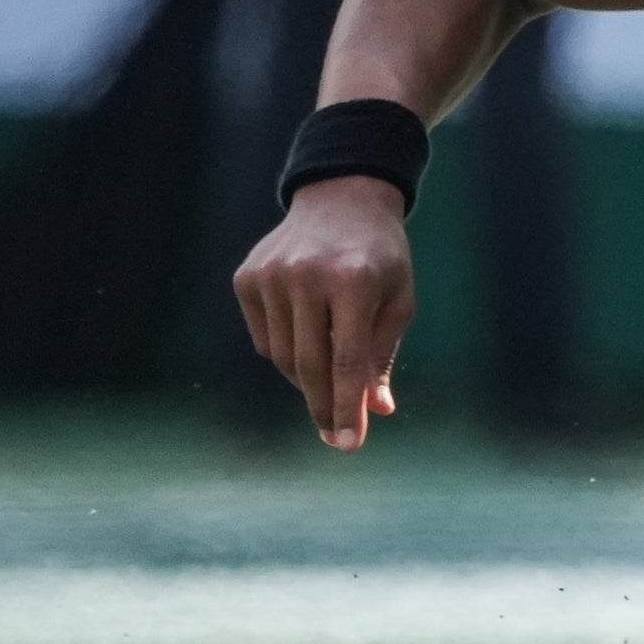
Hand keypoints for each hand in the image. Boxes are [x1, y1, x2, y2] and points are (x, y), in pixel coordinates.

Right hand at [233, 175, 413, 447]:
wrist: (341, 199)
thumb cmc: (380, 257)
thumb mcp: (397, 301)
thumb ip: (381, 356)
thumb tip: (376, 409)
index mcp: (353, 281)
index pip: (347, 360)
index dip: (347, 406)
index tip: (348, 444)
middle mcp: (306, 276)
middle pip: (309, 364)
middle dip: (323, 406)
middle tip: (336, 434)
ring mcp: (270, 275)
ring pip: (283, 356)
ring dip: (307, 378)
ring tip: (330, 373)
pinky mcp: (246, 277)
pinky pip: (264, 338)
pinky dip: (285, 350)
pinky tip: (306, 332)